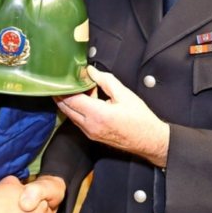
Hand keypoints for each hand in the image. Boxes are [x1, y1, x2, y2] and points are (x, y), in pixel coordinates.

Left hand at [55, 66, 169, 167]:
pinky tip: (86, 101)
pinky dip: (77, 110)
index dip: (64, 87)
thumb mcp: (124, 94)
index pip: (71, 99)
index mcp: (97, 114)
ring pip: (70, 115)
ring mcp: (90, 133)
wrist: (149, 141)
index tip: (64, 77)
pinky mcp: (92, 136)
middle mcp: (90, 126)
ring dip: (70, 102)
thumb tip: (91, 71)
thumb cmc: (140, 120)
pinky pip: (78, 121)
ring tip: (79, 89)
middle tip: (63, 81)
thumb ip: (105, 80)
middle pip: (65, 108)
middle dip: (62, 94)